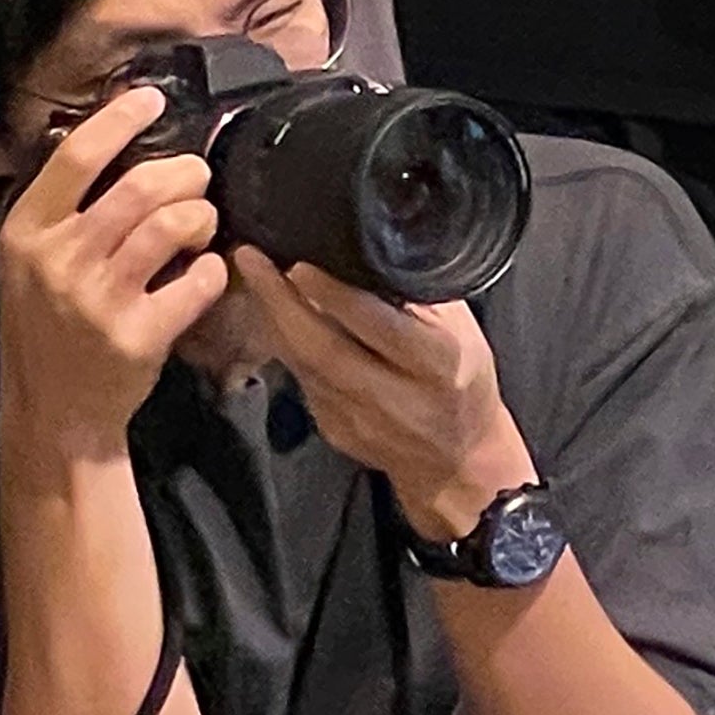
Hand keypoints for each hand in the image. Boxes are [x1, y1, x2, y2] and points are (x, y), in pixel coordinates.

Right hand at [0, 94, 224, 463]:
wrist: (54, 410)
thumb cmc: (48, 327)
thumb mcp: (32, 262)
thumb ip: (65, 213)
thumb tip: (115, 154)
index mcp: (27, 230)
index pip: (75, 156)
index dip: (120, 119)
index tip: (151, 99)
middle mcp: (59, 257)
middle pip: (142, 186)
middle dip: (186, 174)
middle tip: (198, 180)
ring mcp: (99, 297)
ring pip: (176, 225)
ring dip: (204, 217)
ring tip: (203, 227)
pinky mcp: (139, 333)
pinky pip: (199, 281)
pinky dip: (214, 270)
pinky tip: (207, 272)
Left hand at [234, 258, 526, 541]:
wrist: (456, 459)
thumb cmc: (464, 383)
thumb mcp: (464, 336)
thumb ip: (421, 300)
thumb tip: (373, 256)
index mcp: (437, 365)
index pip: (378, 326)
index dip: (335, 296)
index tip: (299, 264)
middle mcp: (395, 395)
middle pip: (321, 345)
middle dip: (279, 299)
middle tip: (250, 257)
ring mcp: (357, 417)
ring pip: (301, 360)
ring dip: (271, 316)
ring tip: (252, 274)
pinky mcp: (332, 428)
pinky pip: (300, 377)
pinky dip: (284, 343)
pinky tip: (273, 316)